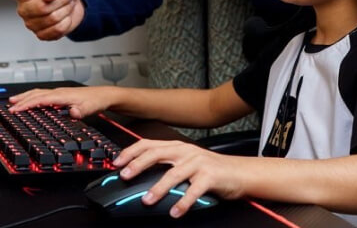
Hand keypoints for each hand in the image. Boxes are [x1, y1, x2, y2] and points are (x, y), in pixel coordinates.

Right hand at [0, 0, 83, 40]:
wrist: (74, 4)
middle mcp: (24, 9)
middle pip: (41, 8)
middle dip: (60, 1)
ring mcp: (31, 23)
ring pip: (52, 19)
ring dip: (65, 10)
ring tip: (64, 5)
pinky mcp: (41, 35)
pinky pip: (57, 30)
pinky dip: (66, 22)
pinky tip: (63, 17)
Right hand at [7, 86, 112, 117]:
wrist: (105, 95)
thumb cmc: (97, 101)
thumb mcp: (90, 108)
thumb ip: (81, 111)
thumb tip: (73, 112)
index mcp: (63, 95)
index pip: (40, 99)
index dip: (26, 105)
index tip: (15, 110)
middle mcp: (60, 92)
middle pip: (36, 94)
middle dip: (22, 100)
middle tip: (9, 106)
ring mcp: (61, 93)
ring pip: (39, 93)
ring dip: (26, 96)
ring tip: (14, 101)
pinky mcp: (63, 95)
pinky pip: (44, 95)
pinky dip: (34, 97)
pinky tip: (32, 101)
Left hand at [114, 139, 245, 217]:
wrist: (239, 172)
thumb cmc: (210, 169)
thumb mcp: (186, 162)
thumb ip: (166, 164)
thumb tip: (139, 173)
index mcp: (177, 147)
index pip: (149, 144)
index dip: (132, 151)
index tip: (117, 162)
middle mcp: (186, 152)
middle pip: (157, 153)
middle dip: (138, 164)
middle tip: (125, 176)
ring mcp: (199, 162)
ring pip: (174, 173)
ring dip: (158, 187)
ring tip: (147, 200)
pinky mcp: (210, 176)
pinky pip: (194, 190)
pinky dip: (183, 202)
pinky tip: (174, 212)